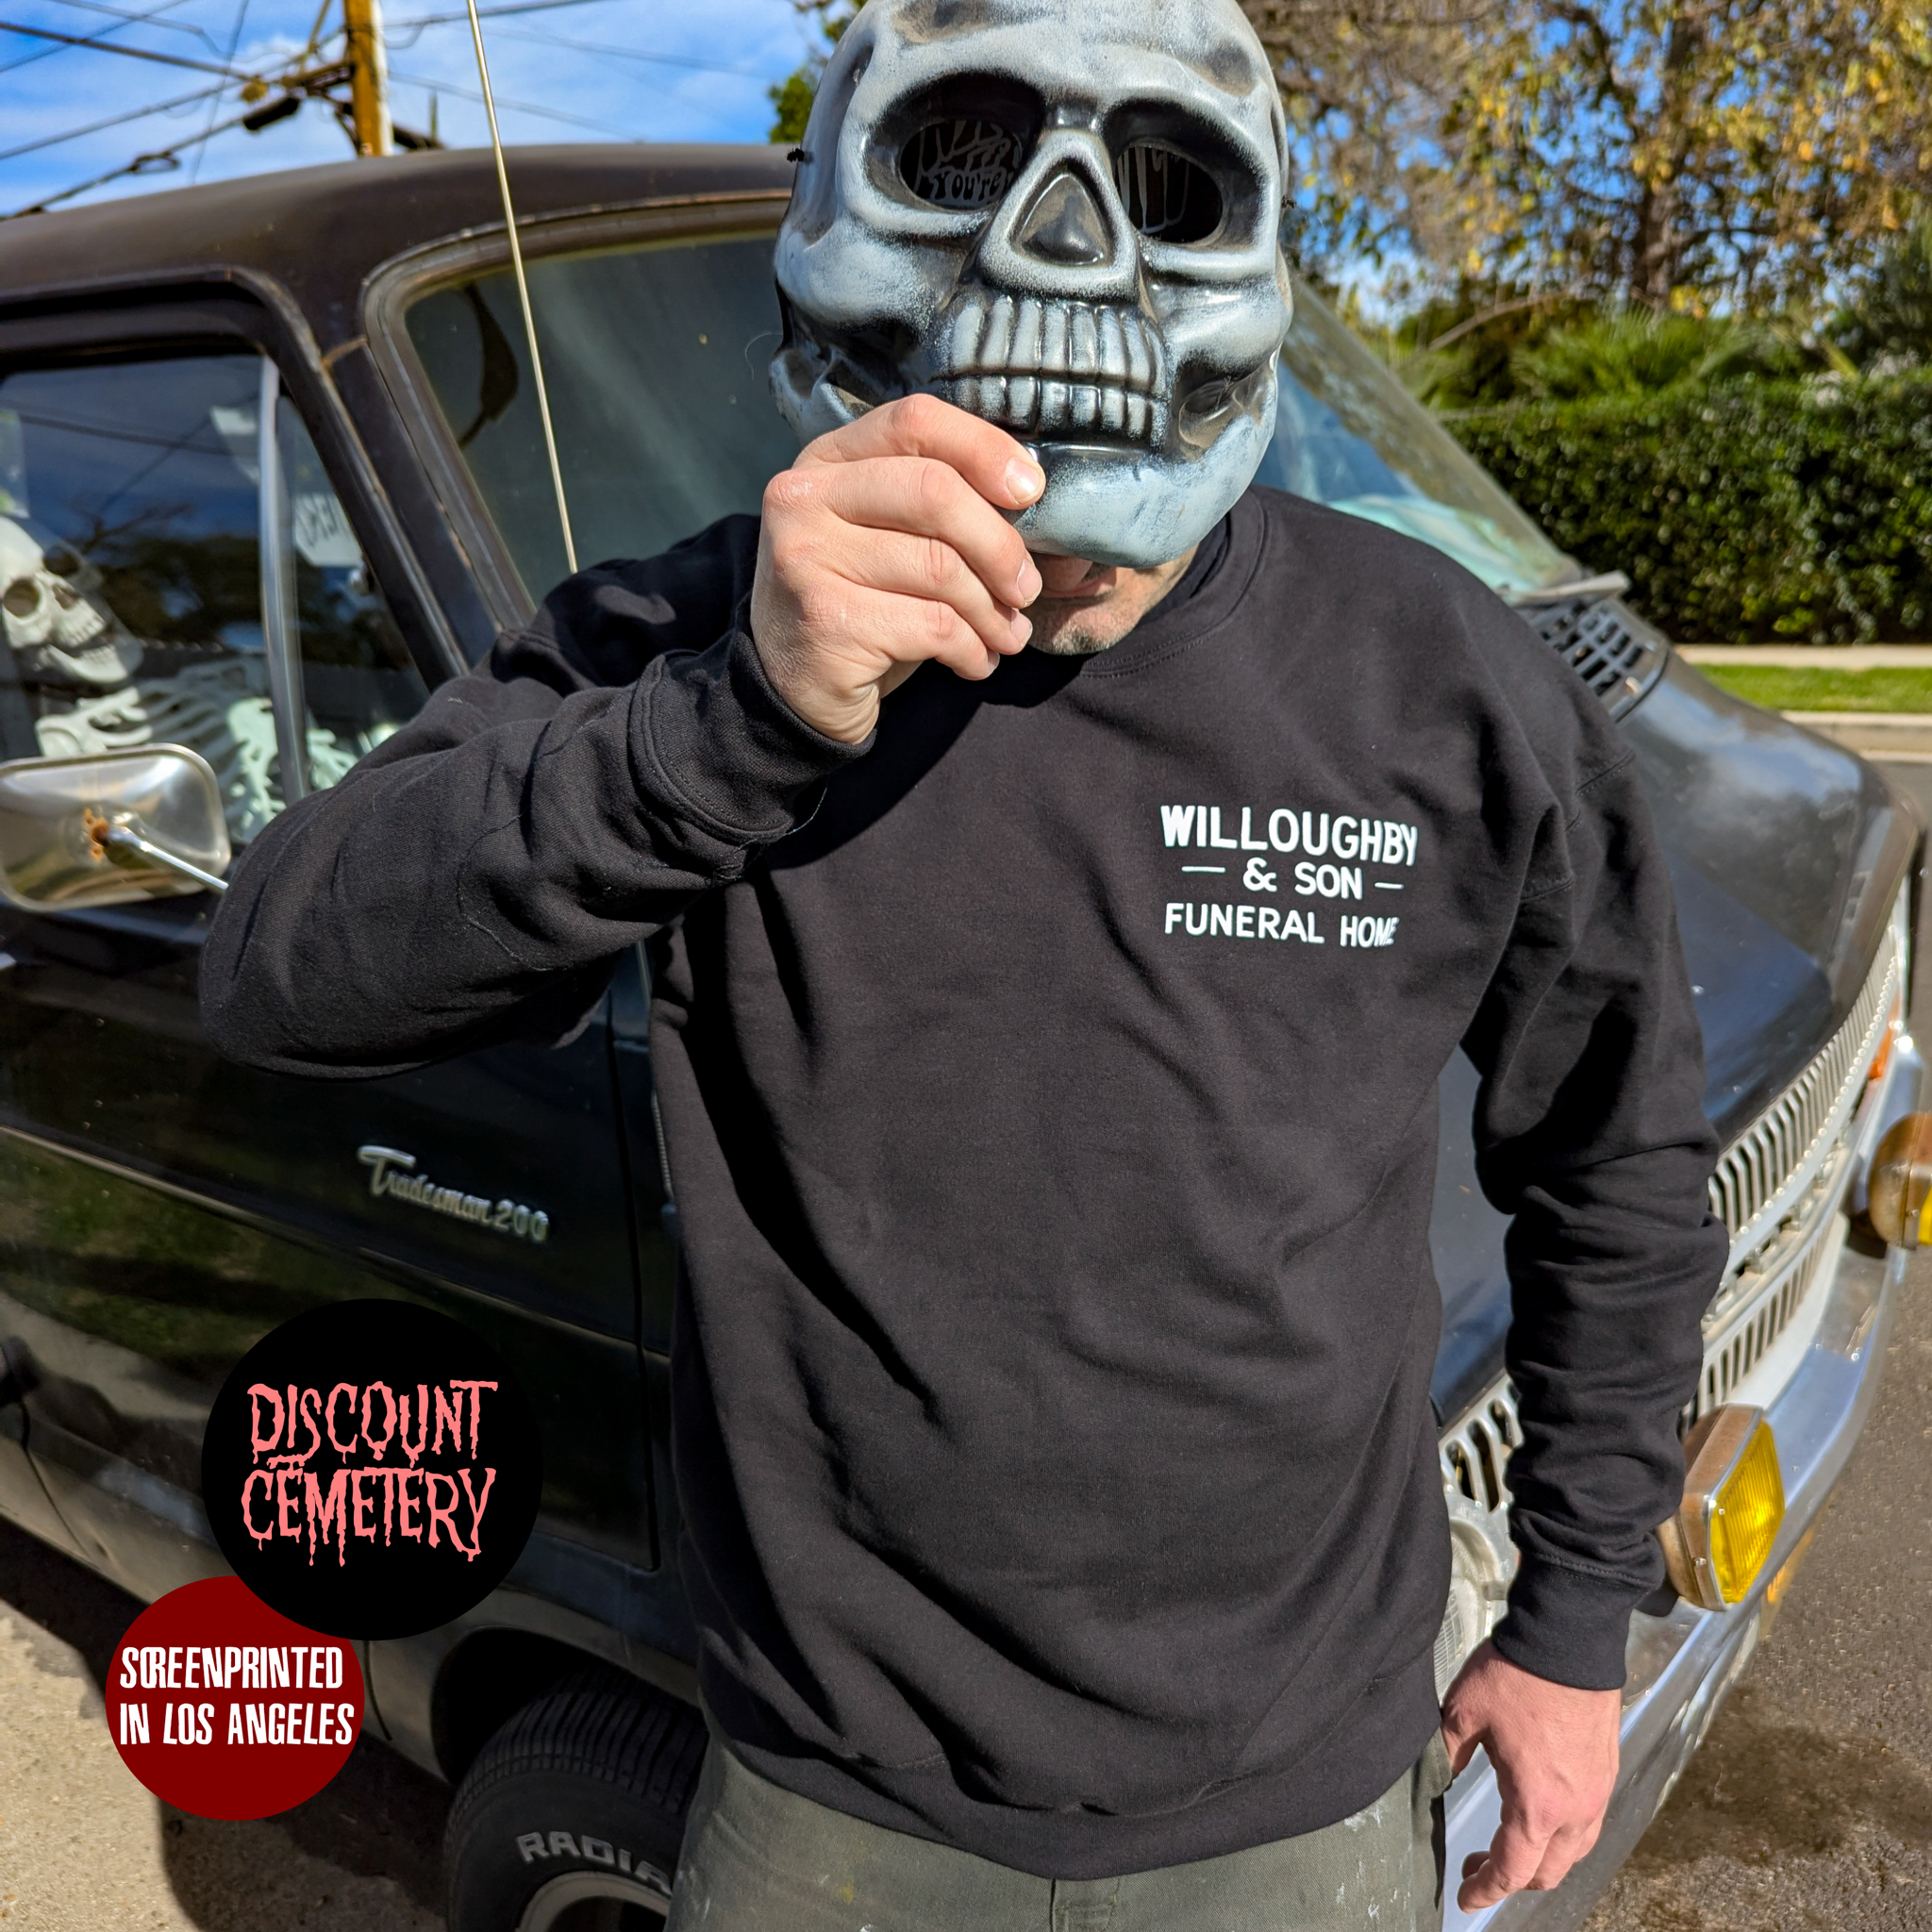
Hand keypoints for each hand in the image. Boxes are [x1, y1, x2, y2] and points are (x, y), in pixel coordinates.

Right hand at [750, 393, 1045, 743]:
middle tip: (1026, 588)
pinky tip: (975, 662)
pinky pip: (933, 626)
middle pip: (934, 491)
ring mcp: (806, 558)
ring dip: (993, 611)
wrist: (794, 687)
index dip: (985, 449)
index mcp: (827, 461)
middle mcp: (805, 499)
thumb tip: (1028, 495)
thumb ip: (937, 502)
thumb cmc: (860, 602)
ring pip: (941, 568)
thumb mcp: (887, 535)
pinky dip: (972, 650)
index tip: (1030, 492)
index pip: (915, 421)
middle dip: (999, 546)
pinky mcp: (825, 621)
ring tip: (1008, 635)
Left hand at [1440, 1640, 1619, 1909]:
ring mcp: (1596, 1792)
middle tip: (1477, 1867)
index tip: (1464, 1897)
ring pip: (1573, 1851)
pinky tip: (1539, 1814)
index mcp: (1537, 1805)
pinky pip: (1589, 1823)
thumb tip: (1435, 1779)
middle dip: (1511, 1879)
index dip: (1484, 1890)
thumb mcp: (1463, 1714)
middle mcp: (1575, 1810)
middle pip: (1547, 1872)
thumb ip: (1447, 1755)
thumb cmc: (1516, 1674)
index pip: (1511, 1870)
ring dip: (1541, 1859)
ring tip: (1508, 1844)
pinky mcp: (1606, 1770)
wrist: (1568, 1636)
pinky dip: (1563, 1834)